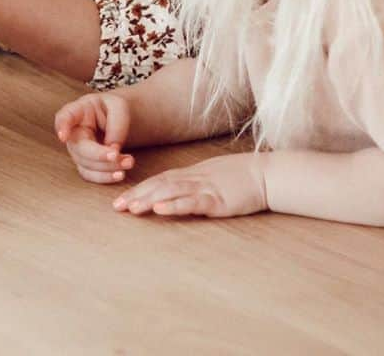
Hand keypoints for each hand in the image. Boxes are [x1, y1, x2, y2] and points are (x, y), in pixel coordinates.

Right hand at [54, 93, 135, 183]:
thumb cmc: (113, 109)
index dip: (62, 126)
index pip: (65, 116)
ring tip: (129, 162)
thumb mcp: (119, 108)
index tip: (63, 136)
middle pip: (78, 147)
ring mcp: (77, 149)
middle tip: (117, 155)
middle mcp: (73, 131)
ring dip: (108, 167)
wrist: (115, 118)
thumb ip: (116, 126)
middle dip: (99, 155)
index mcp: (79, 111)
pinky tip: (120, 174)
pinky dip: (106, 177)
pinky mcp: (84, 163)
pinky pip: (90, 175)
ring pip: (85, 164)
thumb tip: (112, 149)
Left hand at [111, 154, 267, 218]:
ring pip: (169, 192)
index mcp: (190, 174)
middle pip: (158, 186)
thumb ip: (194, 183)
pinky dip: (173, 205)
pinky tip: (159, 209)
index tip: (121, 199)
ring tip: (130, 208)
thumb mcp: (212, 177)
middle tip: (116, 206)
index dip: (138, 189)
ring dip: (148, 200)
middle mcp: (192, 179)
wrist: (266, 174)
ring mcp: (204, 188)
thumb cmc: (240, 177)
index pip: (157, 181)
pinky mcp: (217, 200)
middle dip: (136, 195)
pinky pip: (191, 202)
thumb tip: (175, 192)